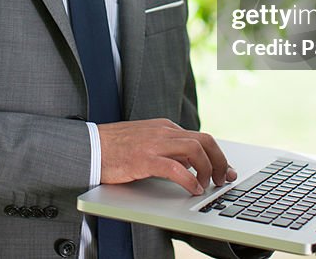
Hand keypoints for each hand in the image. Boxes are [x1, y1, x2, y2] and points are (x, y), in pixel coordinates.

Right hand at [97, 118, 236, 194]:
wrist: (90, 146)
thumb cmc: (116, 147)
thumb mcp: (147, 141)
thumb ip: (168, 148)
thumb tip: (190, 164)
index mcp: (165, 127)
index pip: (201, 138)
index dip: (218, 156)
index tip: (226, 171)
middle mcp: (164, 131)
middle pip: (205, 141)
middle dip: (220, 161)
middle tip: (224, 179)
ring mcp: (155, 143)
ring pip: (195, 150)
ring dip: (207, 170)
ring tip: (206, 185)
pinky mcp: (144, 158)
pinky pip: (175, 167)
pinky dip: (189, 179)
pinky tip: (192, 188)